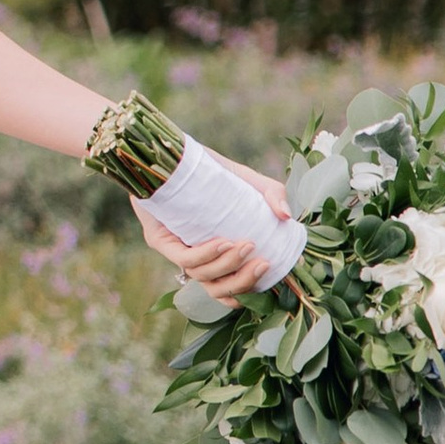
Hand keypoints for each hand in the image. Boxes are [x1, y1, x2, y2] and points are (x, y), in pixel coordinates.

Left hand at [138, 155, 292, 303]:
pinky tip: (222, 243)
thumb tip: (286, 216)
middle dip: (244, 282)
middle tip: (264, 263)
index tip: (275, 272)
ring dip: (228, 267)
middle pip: (219, 289)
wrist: (174, 154)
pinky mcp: (158, 240)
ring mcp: (176, 250)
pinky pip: (184, 258)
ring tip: (246, 246)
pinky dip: (206, 255)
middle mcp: (196, 257)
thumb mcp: (247, 180)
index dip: (252, 289)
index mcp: (217, 253)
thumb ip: (271, 193)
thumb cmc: (212, 171)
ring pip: (203, 277)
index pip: (233, 286)